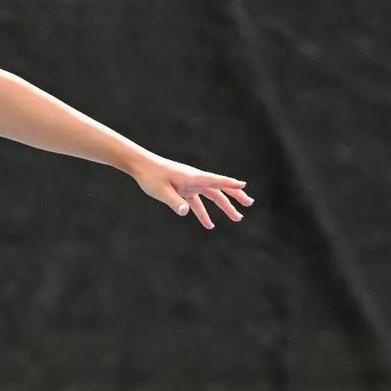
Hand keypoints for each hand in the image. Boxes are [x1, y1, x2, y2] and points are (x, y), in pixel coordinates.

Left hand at [129, 153, 254, 229]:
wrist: (141, 166)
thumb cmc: (150, 176)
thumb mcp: (161, 190)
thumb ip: (174, 201)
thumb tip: (185, 211)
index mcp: (193, 177)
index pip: (216, 180)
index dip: (230, 183)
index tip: (244, 185)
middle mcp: (195, 180)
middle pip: (220, 188)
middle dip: (235, 197)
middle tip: (249, 205)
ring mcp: (190, 185)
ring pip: (212, 196)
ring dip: (224, 207)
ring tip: (237, 218)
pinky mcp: (183, 190)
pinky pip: (197, 202)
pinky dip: (204, 213)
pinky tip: (209, 224)